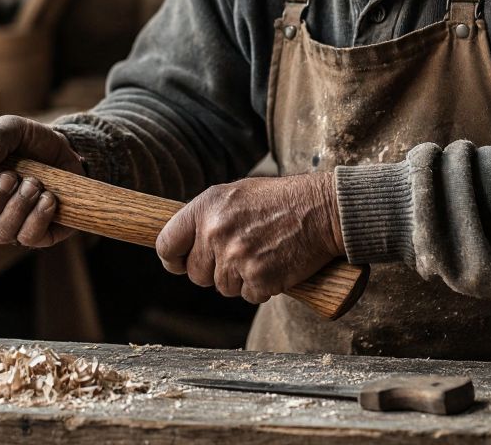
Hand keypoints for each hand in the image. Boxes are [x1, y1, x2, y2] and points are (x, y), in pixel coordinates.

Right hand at [0, 115, 83, 247]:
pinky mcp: (40, 234)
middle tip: (11, 177)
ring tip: (34, 183)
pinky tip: (49, 198)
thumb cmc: (31, 142)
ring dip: (17, 207)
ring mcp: (13, 226)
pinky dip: (38, 218)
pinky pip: (29, 238)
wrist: (67, 150)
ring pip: (1, 233)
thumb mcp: (12, 128)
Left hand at [155, 173, 344, 303]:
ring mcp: (236, 257)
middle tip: (240, 255)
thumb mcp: (236, 194)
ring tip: (263, 254)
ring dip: (241, 280)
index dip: (173, 260)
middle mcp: (215, 231)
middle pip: (196, 274)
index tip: (180, 264)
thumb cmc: (282, 201)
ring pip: (223, 288)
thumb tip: (184, 243)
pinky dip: (263, 287)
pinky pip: (249, 296)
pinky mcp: (258, 278)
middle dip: (214, 271)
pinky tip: (276, 265)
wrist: (323, 210)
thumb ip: (208, 217)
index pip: (167, 245)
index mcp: (206, 207)